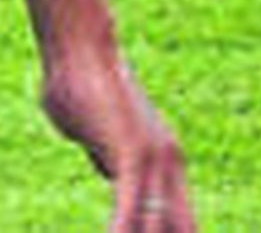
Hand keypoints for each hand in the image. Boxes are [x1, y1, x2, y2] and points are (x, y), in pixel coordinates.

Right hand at [42, 41, 196, 232]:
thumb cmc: (81, 88)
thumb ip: (111, 160)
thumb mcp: (102, 138)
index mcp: (165, 166)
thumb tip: (112, 171)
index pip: (181, 229)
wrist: (79, 47)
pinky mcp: (134, 155)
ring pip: (158, 232)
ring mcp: (156, 160)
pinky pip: (132, 214)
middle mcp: (169, 167)